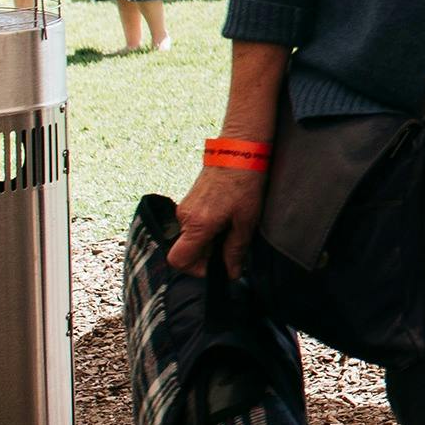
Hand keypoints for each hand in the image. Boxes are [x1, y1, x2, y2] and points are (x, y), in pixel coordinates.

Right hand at [169, 162, 263, 277]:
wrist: (239, 152)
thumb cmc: (245, 184)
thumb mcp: (246, 220)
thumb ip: (235, 249)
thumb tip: (230, 272)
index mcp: (196, 225)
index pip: (178, 260)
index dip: (196, 270)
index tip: (217, 267)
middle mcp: (184, 218)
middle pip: (186, 250)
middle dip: (207, 255)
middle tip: (231, 246)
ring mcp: (184, 209)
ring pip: (190, 238)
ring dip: (208, 241)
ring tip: (232, 228)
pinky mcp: (188, 202)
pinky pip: (192, 225)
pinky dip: (206, 229)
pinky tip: (226, 218)